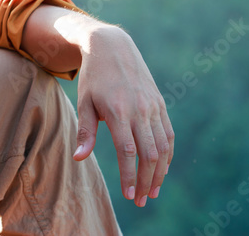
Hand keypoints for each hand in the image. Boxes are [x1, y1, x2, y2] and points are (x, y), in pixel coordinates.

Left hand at [72, 26, 173, 206]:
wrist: (112, 46)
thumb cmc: (94, 77)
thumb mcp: (84, 101)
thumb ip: (86, 131)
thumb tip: (79, 158)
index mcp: (118, 110)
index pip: (127, 151)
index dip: (130, 175)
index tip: (129, 196)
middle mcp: (140, 109)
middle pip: (149, 153)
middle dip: (147, 181)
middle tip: (141, 200)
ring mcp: (153, 106)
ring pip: (162, 146)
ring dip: (160, 172)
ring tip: (153, 191)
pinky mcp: (159, 103)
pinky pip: (168, 134)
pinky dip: (168, 154)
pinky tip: (162, 168)